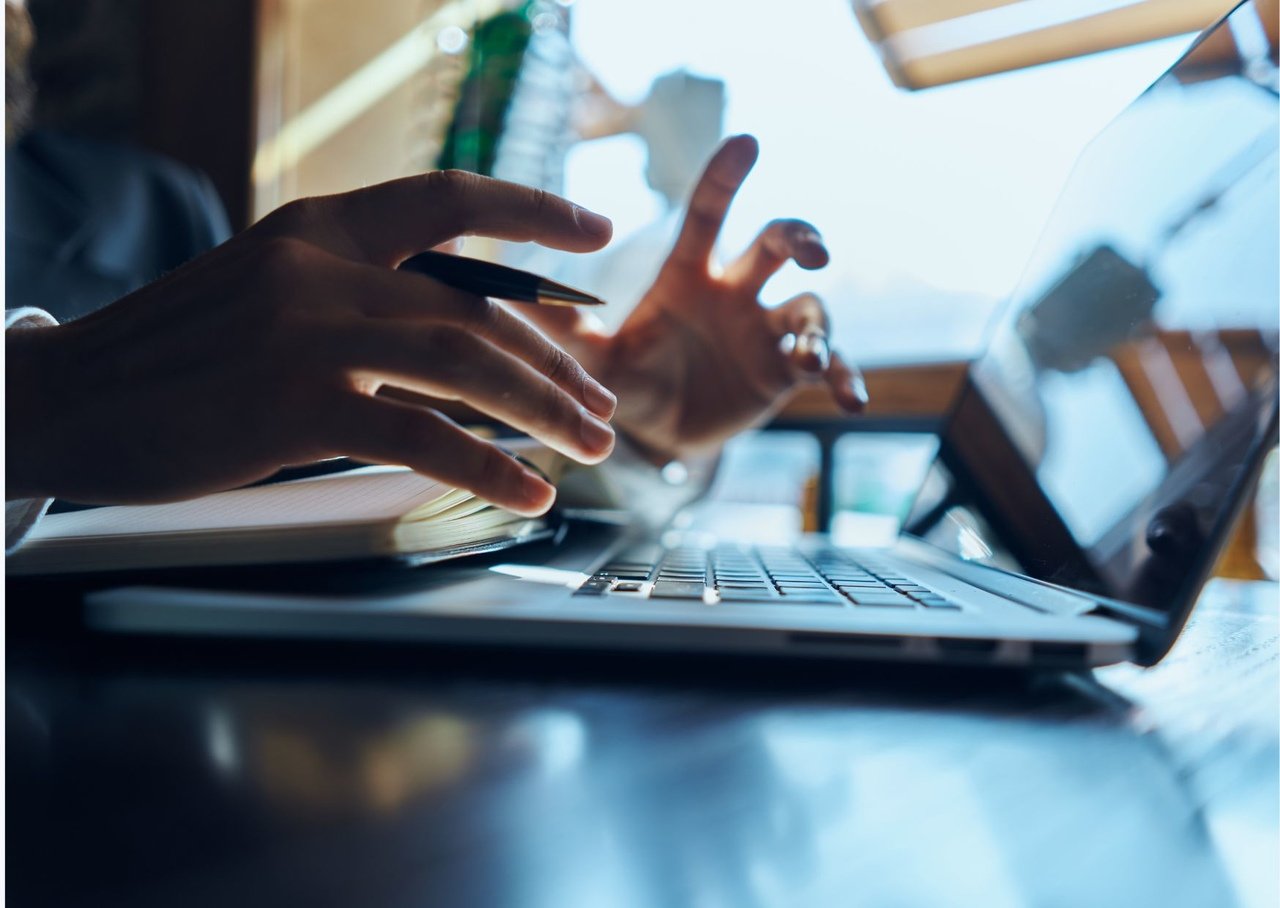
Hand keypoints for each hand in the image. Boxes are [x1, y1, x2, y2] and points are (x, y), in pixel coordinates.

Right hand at [7, 171, 617, 515]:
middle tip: (601, 404)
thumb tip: (450, 332)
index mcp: (317, 228)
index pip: (448, 199)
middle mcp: (322, 267)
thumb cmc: (174, 359)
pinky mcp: (294, 404)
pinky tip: (529, 492)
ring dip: (545, 411)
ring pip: (466, 367)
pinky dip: (488, 467)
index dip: (532, 210)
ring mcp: (308, 332)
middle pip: (478, 310)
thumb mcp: (267, 295)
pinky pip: (421, 435)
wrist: (64, 399)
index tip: (598, 233)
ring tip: (592, 447)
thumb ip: (352, 296)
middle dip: (556, 363)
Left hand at [518, 135, 865, 462]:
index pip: (709, 213)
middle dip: (798, 237)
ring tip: (811, 354)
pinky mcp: (787, 372)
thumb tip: (501, 286)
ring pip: (809, 306)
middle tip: (809, 249)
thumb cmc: (629, 379)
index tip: (747, 142)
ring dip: (817, 325)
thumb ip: (560, 326)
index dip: (726, 176)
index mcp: (689, 274)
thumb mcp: (594, 357)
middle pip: (776, 244)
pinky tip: (852, 401)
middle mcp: (735, 291)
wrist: (659, 433)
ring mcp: (766, 330)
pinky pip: (830, 367)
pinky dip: (845, 378)